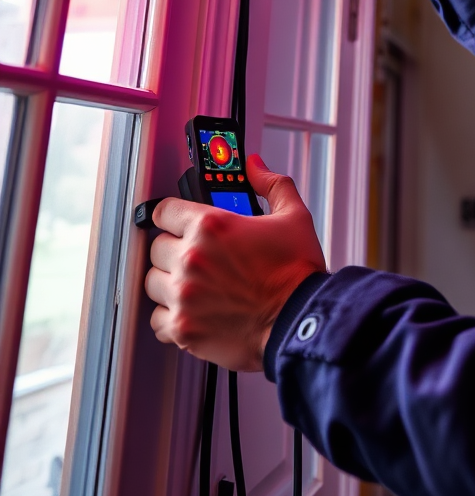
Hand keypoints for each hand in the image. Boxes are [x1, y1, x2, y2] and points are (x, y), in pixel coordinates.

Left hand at [145, 155, 326, 371]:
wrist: (300, 320)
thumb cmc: (297, 273)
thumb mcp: (293, 217)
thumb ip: (271, 185)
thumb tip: (255, 167)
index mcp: (212, 227)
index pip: (164, 211)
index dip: (173, 214)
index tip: (177, 221)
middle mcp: (191, 260)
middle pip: (156, 247)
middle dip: (175, 249)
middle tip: (199, 256)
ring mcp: (183, 296)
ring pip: (152, 282)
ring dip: (170, 281)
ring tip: (195, 283)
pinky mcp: (182, 328)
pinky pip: (156, 318)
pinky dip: (171, 315)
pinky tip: (193, 309)